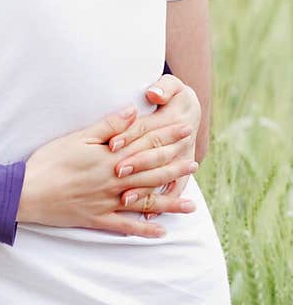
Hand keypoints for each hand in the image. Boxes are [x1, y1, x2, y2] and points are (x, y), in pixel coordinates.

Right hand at [18, 90, 198, 238]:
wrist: (26, 192)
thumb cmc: (48, 161)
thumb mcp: (77, 137)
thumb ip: (108, 126)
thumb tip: (133, 111)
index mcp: (110, 158)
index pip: (144, 144)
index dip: (166, 136)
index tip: (184, 129)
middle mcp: (113, 181)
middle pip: (150, 173)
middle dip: (174, 168)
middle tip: (194, 164)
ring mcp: (107, 202)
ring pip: (144, 202)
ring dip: (168, 203)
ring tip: (190, 205)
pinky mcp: (97, 219)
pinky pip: (125, 227)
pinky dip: (143, 229)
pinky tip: (160, 232)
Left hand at [108, 74, 201, 214]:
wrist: (193, 111)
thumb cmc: (176, 97)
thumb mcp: (174, 87)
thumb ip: (163, 88)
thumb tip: (154, 93)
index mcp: (169, 121)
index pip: (145, 130)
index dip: (128, 136)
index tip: (111, 143)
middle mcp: (175, 143)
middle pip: (151, 155)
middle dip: (134, 164)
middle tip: (116, 172)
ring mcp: (179, 160)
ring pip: (160, 177)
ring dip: (143, 189)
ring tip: (125, 200)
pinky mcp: (180, 172)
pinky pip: (173, 190)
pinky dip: (161, 204)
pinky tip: (148, 217)